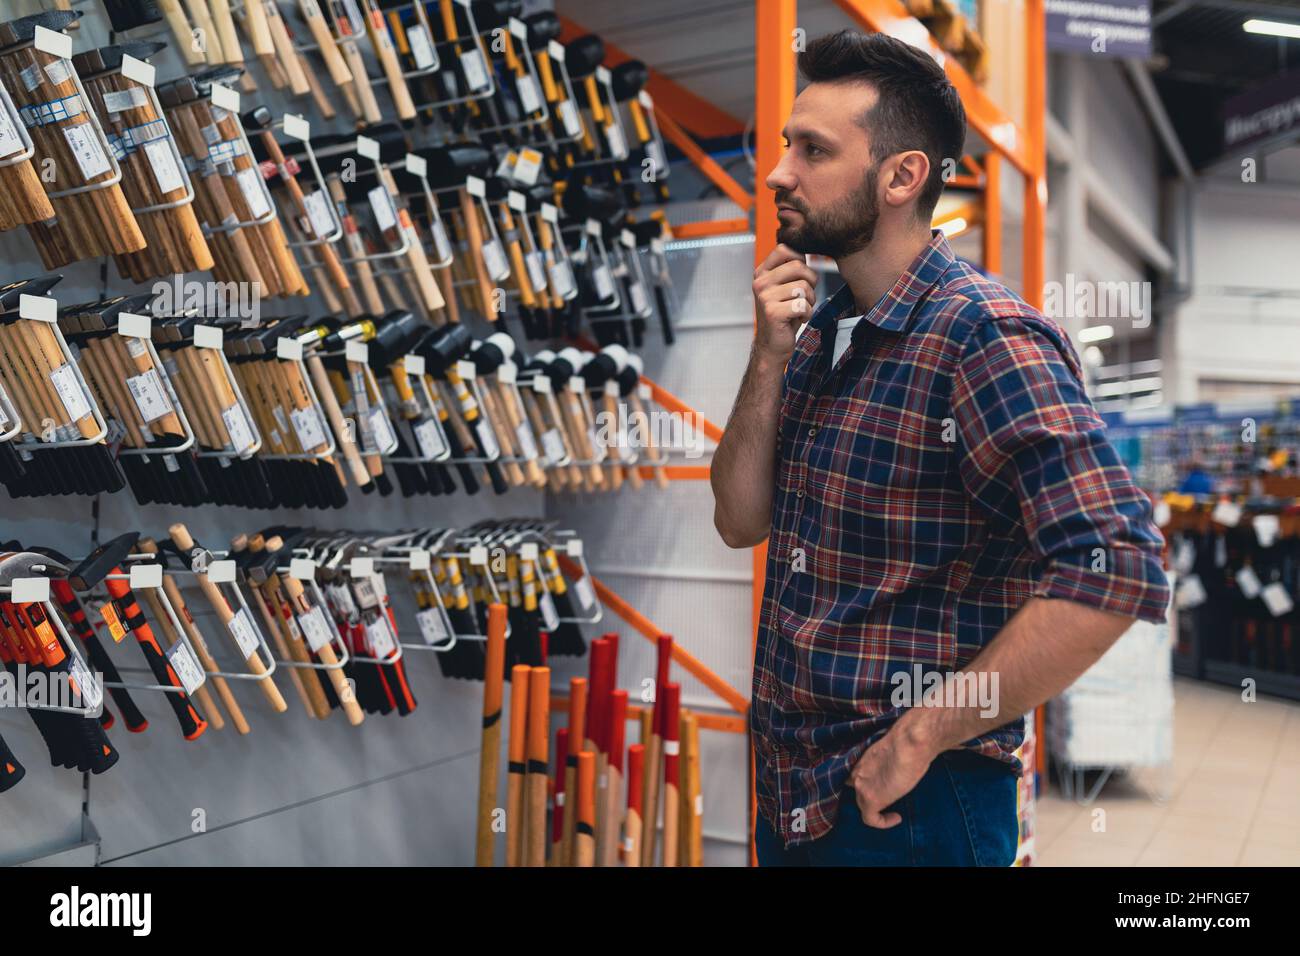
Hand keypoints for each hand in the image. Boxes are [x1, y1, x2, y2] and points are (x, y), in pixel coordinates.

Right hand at [752, 244, 817, 363]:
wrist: (772, 345)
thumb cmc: (783, 315)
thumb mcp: (784, 287)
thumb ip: (791, 269)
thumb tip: (808, 249)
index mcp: (762, 272)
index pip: (785, 249)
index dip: (801, 260)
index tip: (800, 277)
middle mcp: (760, 282)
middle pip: (799, 266)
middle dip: (810, 283)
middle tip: (803, 297)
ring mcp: (765, 297)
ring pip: (803, 287)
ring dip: (809, 301)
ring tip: (798, 309)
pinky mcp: (773, 312)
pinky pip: (803, 305)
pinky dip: (806, 314)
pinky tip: (796, 319)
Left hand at [845, 728, 936, 827]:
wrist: (910, 742)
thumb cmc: (908, 742)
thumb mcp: (892, 750)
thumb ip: (886, 761)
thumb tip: (895, 765)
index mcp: (861, 758)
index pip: (856, 775)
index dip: (867, 783)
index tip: (882, 785)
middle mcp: (856, 771)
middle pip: (857, 790)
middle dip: (871, 795)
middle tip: (889, 798)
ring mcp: (861, 786)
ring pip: (863, 805)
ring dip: (877, 810)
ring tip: (894, 811)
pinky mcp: (871, 799)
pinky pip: (871, 819)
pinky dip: (883, 822)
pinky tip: (896, 817)